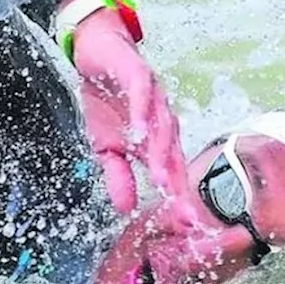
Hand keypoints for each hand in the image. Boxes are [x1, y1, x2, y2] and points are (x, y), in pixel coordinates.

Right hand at [69, 5, 197, 220]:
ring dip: (162, 154)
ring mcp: (155, 99)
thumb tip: (125, 209)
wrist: (96, 54)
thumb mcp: (106, 147)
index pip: (172, 175)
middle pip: (175, 156)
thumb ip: (118, 176)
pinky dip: (142, 114)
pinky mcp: (141, 77)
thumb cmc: (106, 100)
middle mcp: (162, 122)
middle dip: (180, 186)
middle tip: (186, 213)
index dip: (179, 201)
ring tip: (160, 180)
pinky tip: (139, 131)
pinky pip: (143, 97)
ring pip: (162, 129)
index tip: (188, 229)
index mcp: (156, 141)